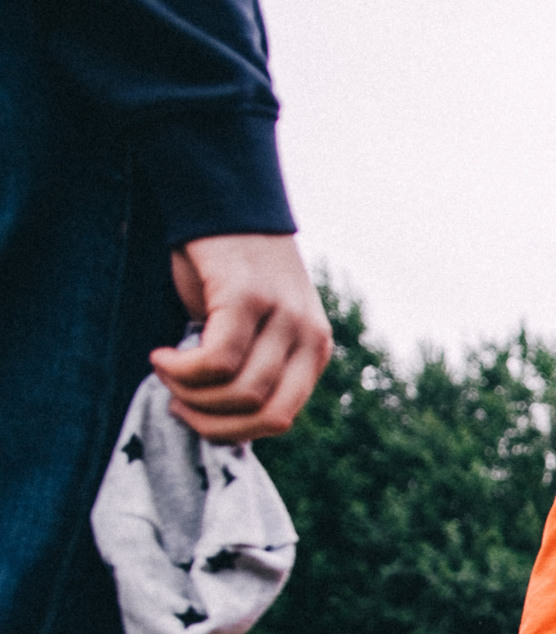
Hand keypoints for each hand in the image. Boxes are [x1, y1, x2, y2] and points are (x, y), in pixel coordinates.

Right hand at [156, 234, 330, 440]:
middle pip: (265, 414)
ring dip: (190, 392)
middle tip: (175, 399)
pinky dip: (183, 370)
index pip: (280, 419)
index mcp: (314, 352)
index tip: (195, 412)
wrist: (220, 203)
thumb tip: (220, 425)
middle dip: (211, 421)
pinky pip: (219, 360)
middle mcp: (309, 337)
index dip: (231, 431)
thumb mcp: (252, 329)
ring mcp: (284, 316)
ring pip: (242, 391)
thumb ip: (249, 369)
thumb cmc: (226, 273)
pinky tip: (162, 355)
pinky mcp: (248, 296)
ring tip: (165, 369)